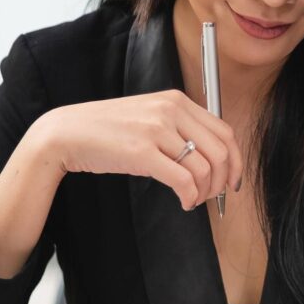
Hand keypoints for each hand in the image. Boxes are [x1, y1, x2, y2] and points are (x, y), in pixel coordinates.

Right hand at [37, 89, 243, 210]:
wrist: (67, 133)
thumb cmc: (106, 130)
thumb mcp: (148, 116)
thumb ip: (177, 128)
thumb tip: (208, 157)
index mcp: (176, 101)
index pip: (225, 131)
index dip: (236, 161)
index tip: (232, 180)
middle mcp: (170, 111)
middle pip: (221, 151)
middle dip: (222, 181)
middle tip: (212, 197)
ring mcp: (156, 130)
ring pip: (205, 168)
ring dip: (204, 192)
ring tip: (192, 200)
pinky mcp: (142, 152)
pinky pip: (183, 180)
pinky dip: (189, 197)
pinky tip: (183, 202)